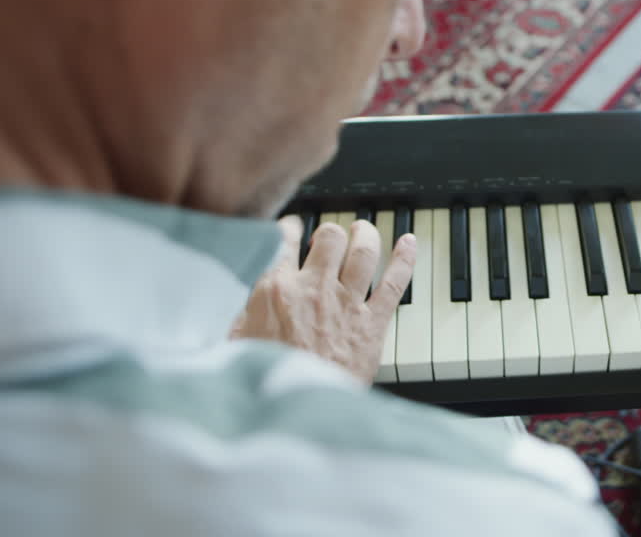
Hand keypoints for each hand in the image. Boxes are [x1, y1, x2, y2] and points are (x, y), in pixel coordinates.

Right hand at [230, 215, 415, 383]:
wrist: (297, 413)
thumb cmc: (264, 382)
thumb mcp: (231, 343)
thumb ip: (238, 313)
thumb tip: (234, 297)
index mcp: (274, 290)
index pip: (281, 241)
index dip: (288, 229)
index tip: (290, 228)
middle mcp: (314, 288)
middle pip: (329, 238)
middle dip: (330, 232)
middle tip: (329, 236)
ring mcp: (347, 303)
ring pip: (363, 251)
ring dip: (365, 234)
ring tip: (363, 230)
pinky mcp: (372, 323)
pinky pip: (394, 282)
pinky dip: (404, 259)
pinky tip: (409, 244)